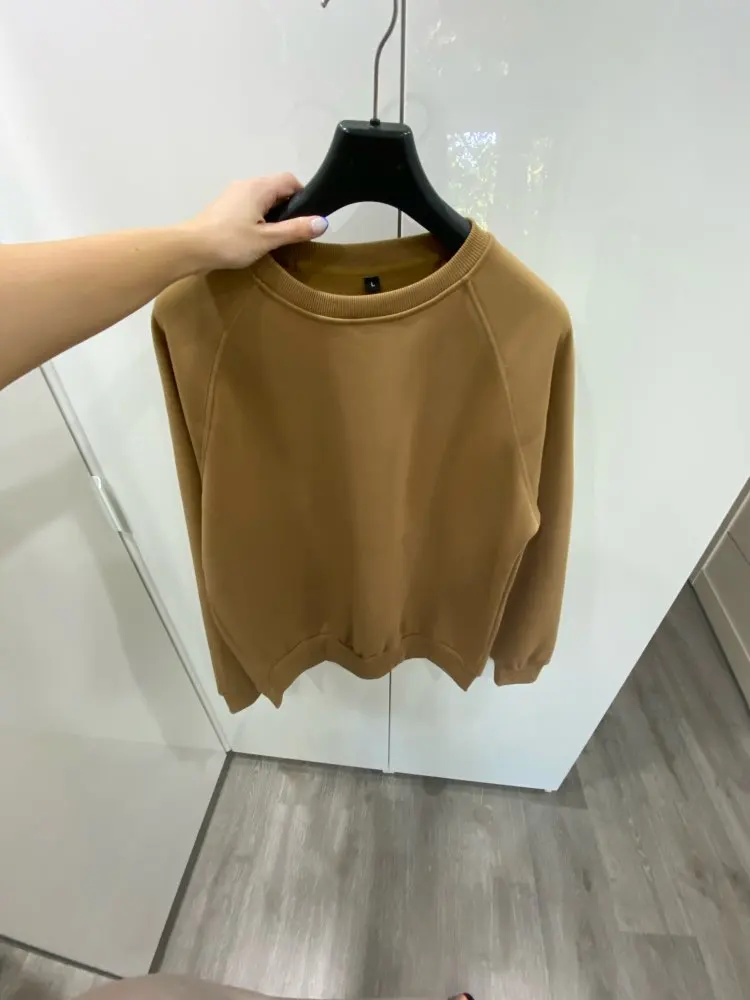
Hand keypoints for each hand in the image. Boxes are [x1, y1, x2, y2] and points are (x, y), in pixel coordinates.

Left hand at [184, 174, 327, 270]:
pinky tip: (256, 236)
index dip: (303, 196)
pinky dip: (258, 216)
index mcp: (259, 187)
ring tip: (276, 236)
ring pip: (262, 197)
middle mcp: (246, 184)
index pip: (290, 180)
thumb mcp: (267, 239)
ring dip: (273, 213)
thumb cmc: (230, 242)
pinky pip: (249, 205)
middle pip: (276, 188)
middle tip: (293, 231)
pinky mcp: (224, 206)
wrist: (191, 248)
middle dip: (289, 206)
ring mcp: (233, 194)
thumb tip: (323, 222)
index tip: (307, 218)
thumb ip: (295, 230)